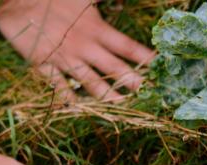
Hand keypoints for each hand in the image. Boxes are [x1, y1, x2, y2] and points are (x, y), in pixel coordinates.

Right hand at [0, 0, 154, 101]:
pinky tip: (82, 111)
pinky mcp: (44, 66)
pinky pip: (60, 88)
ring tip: (124, 108)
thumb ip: (104, 2)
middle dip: (136, 84)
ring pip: (92, 83)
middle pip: (116, 69)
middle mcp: (85, 46)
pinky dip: (71, 100)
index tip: (162, 70)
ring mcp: (65, 58)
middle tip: (152, 97)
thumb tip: (122, 1)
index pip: (128, 47)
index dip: (147, 59)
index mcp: (97, 28)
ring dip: (109, 97)